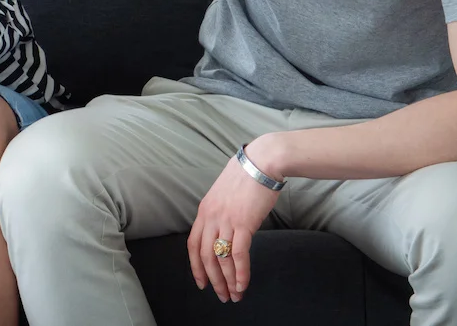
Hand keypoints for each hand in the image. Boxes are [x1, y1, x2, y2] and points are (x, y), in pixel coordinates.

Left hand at [186, 141, 282, 302]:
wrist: (262, 161)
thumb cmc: (247, 174)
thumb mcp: (224, 193)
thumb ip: (221, 212)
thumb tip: (227, 229)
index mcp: (204, 210)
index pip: (193, 244)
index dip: (195, 266)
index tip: (201, 282)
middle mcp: (211, 216)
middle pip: (205, 256)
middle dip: (212, 280)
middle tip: (221, 296)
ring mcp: (226, 220)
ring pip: (221, 259)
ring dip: (227, 281)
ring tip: (234, 296)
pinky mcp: (244, 223)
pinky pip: (238, 254)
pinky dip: (241, 273)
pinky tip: (243, 284)